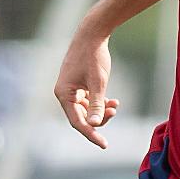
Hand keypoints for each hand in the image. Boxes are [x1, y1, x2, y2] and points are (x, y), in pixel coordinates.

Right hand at [54, 33, 120, 148]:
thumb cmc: (94, 57)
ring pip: (86, 110)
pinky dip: (100, 102)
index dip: (91, 134)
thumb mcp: (98, 82)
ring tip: (116, 104)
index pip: (77, 122)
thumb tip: (95, 124)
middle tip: (114, 111)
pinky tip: (113, 101)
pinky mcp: (77, 84)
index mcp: (64, 94)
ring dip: (101, 110)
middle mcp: (64, 93)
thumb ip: (97, 104)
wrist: (92, 33)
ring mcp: (70, 89)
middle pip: (82, 117)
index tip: (104, 144)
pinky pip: (88, 101)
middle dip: (99, 117)